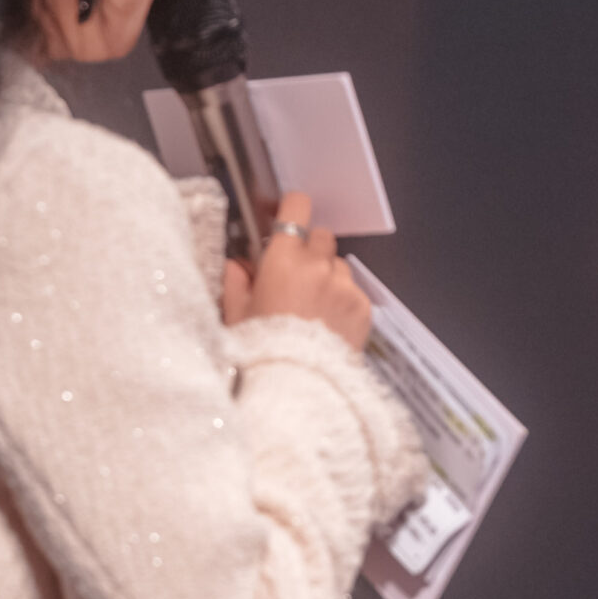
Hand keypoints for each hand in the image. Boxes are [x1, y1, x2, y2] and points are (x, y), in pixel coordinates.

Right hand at [219, 192, 370, 349]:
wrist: (296, 389)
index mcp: (283, 261)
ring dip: (327, 275)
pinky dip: (341, 300)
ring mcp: (344, 287)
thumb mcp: (236, 315)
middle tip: (293, 275)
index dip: (292, 209)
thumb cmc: (263, 353)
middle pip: (320, 236)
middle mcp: (318, 267)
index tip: (289, 215)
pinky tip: (325, 322)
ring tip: (310, 306)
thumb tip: (237, 265)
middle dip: (308, 250)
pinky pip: (353, 290)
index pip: (296, 209)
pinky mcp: (362, 307)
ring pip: (338, 264)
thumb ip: (236, 281)